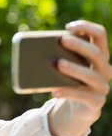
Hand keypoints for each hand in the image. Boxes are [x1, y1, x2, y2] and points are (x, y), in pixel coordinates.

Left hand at [49, 20, 111, 135]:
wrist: (76, 109)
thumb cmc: (68, 80)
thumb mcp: (64, 66)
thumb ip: (57, 54)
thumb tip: (31, 46)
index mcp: (98, 55)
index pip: (100, 35)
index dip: (87, 27)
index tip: (68, 26)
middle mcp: (105, 69)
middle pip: (97, 54)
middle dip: (80, 45)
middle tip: (62, 40)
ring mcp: (102, 86)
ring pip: (91, 75)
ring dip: (74, 68)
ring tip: (57, 63)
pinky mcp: (96, 102)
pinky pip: (84, 97)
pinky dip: (69, 93)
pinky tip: (55, 91)